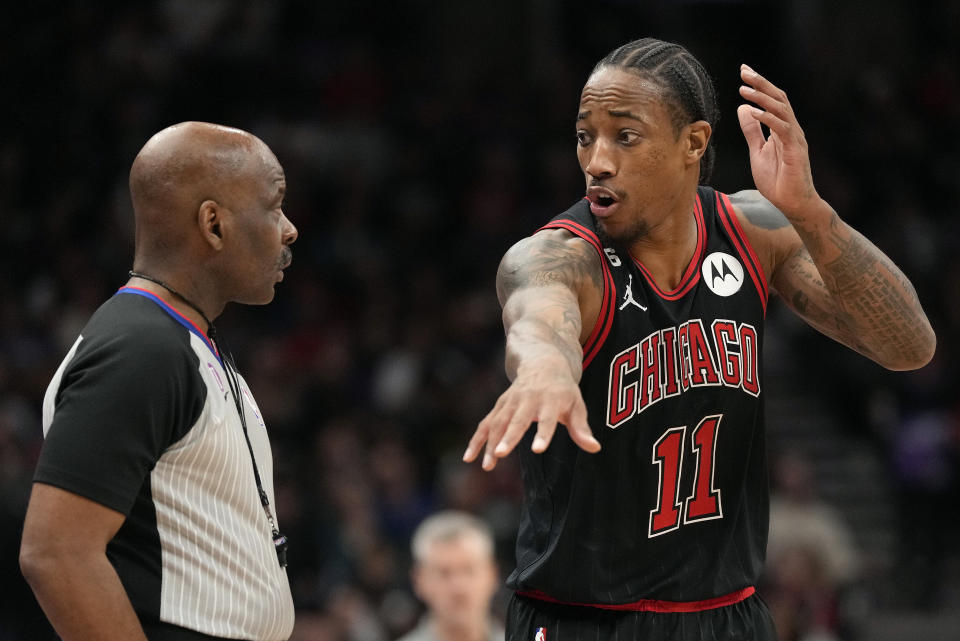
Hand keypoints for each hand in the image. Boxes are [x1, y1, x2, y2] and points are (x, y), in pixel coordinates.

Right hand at [463, 369, 599, 470]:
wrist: (542, 362)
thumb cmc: (563, 389)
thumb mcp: (577, 404)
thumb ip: (581, 427)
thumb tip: (595, 447)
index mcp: (550, 399)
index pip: (547, 419)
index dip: (543, 434)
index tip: (537, 449)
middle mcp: (528, 399)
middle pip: (517, 421)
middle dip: (508, 437)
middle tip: (500, 454)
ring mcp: (511, 401)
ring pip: (498, 423)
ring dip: (490, 443)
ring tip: (487, 466)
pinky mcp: (500, 405)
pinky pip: (486, 423)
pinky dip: (477, 439)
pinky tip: (469, 458)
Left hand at [737, 64, 819, 216]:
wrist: (792, 203)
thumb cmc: (778, 180)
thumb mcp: (758, 151)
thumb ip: (752, 131)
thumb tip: (743, 109)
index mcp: (782, 128)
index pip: (772, 100)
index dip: (759, 85)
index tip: (744, 71)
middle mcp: (791, 128)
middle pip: (778, 98)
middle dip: (761, 83)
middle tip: (744, 70)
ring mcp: (795, 138)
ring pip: (781, 110)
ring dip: (762, 98)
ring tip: (744, 89)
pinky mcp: (795, 150)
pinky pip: (782, 129)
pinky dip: (767, 119)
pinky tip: (753, 112)